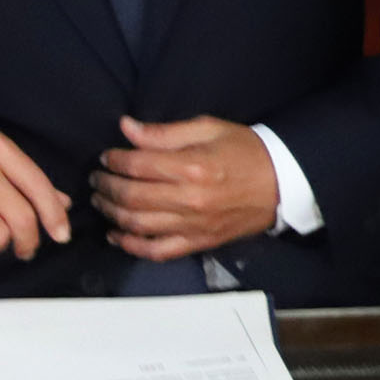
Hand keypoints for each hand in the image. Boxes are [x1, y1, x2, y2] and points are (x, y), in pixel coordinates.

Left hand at [90, 115, 278, 260]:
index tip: (107, 156)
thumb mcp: (209, 128)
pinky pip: (155, 250)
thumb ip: (165, 132)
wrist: (282, 182)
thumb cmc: (246, 150)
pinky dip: (131, 245)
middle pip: (131, 196)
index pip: (138, 165)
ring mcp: (193, 225)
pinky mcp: (197, 243)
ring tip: (102, 200)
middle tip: (98, 178)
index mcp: (194, 166)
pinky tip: (117, 234)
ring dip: (111, 212)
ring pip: (137, 224)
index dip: (115, 160)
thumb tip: (127, 128)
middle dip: (106, 186)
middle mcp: (190, 199)